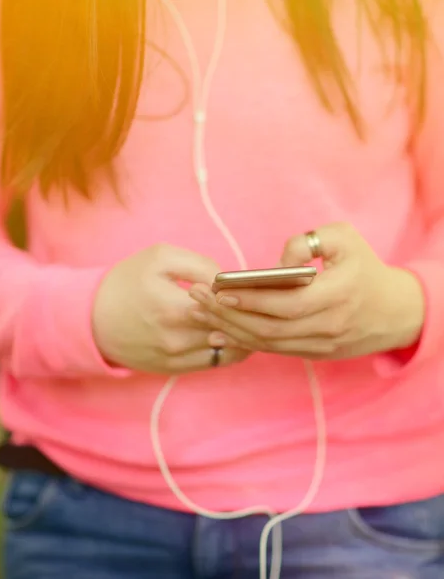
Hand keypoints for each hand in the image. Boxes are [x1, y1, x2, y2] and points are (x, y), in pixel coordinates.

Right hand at [93, 244, 250, 373]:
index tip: (252, 285)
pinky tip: (232, 332)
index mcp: (175, 307)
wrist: (90, 320)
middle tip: (259, 302)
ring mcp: (178, 358)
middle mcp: (179, 339)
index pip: (230, 305)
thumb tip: (229, 280)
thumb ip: (200, 264)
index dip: (246, 294)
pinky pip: (216, 362)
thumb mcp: (159, 258)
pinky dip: (230, 348)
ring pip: (230, 350)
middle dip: (249, 315)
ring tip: (246, 317)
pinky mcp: (175, 369)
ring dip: (243, 334)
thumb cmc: (126, 283)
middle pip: (234, 330)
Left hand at [188, 223, 425, 360]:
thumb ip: (308, 241)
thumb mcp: (345, 238)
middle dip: (227, 315)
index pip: (285, 304)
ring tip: (199, 315)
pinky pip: (273, 350)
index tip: (218, 290)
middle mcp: (327, 326)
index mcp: (336, 296)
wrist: (395, 312)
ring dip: (229, 330)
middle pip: (268, 328)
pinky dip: (244, 343)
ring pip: (267, 343)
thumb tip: (278, 263)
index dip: (249, 300)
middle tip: (196, 300)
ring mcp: (320, 345)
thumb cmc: (365, 268)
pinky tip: (219, 334)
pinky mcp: (313, 353)